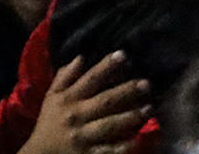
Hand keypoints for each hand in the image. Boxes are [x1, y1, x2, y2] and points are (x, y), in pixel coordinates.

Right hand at [20, 53, 150, 153]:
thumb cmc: (49, 122)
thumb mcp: (52, 96)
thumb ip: (65, 76)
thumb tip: (81, 57)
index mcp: (69, 99)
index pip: (90, 79)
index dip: (106, 66)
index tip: (123, 55)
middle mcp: (77, 116)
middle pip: (105, 101)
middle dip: (126, 91)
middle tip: (146, 83)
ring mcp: (83, 137)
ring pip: (109, 125)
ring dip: (130, 117)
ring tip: (149, 108)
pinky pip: (107, 150)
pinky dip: (121, 146)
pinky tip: (136, 139)